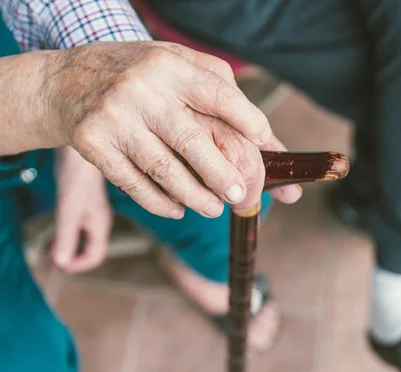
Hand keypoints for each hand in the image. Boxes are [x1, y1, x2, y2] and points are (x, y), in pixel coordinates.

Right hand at [39, 41, 300, 217]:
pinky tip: (177, 209)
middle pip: (191, 140)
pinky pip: (134, 183)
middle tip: (240, 196)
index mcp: (169, 65)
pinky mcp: (93, 143)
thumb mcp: (177, 67)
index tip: (263, 138)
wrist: (63, 82)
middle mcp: (141, 89)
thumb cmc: (137, 76)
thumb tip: (269, 141)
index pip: (216, 93)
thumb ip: (222, 94)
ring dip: (194, 197)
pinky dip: (160, 202)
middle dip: (221, 175)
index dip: (245, 118)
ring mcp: (114, 117)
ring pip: (163, 169)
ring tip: (213, 209)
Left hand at [50, 147, 112, 273]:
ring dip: (64, 247)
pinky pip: (75, 226)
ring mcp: (91, 210)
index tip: (57, 265)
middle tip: (47, 263)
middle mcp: (98, 219)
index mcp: (100, 223)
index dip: (77, 265)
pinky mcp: (83, 202)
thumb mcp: (69, 209)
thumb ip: (66, 237)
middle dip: (69, 259)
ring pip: (81, 238)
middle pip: (88, 249)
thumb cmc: (77, 176)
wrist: (80, 149)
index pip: (95, 256)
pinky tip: (52, 232)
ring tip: (46, 251)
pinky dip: (63, 234)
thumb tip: (60, 264)